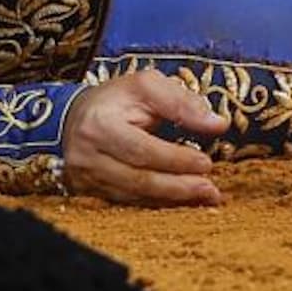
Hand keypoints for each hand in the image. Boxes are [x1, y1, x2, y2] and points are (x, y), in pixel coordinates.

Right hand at [62, 71, 230, 205]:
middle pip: (138, 178)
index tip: (207, 163)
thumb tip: (218, 124)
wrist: (73, 117)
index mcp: (100, 124)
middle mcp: (87, 155)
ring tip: (205, 197)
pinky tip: (182, 202)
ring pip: (134, 196)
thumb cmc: (116, 100)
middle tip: (210, 189)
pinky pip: (129, 203)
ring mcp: (87, 178)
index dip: (176, 159)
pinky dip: (158, 204)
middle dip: (178, 185)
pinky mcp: (90, 192)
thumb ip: (182, 102)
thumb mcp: (146, 86)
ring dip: (173, 199)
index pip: (142, 148)